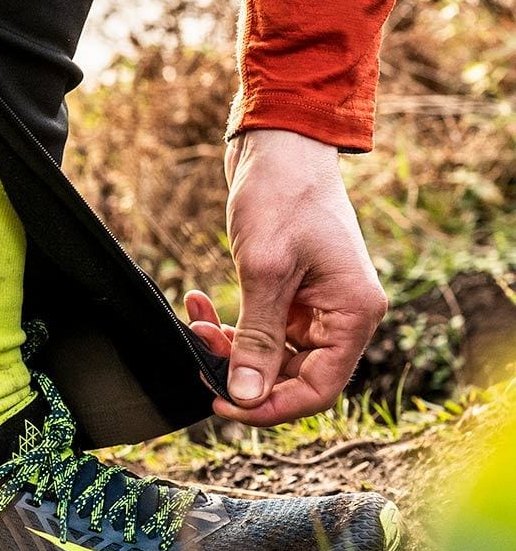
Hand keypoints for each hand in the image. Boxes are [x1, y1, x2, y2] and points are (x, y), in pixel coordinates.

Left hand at [186, 129, 387, 425]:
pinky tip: (197, 301)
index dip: (270, 407)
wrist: (278, 143)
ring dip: (230, 345)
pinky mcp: (293, 291)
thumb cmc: (283, 196)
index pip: (317, 389)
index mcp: (354, 314)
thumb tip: (246, 397)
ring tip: (196, 321)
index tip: (224, 404)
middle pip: (293, 376)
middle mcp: (343, 314)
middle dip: (241, 370)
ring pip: (271, 353)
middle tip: (198, 355)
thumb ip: (258, 339)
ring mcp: (318, 303)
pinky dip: (230, 322)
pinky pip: (262, 326)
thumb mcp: (265, 272)